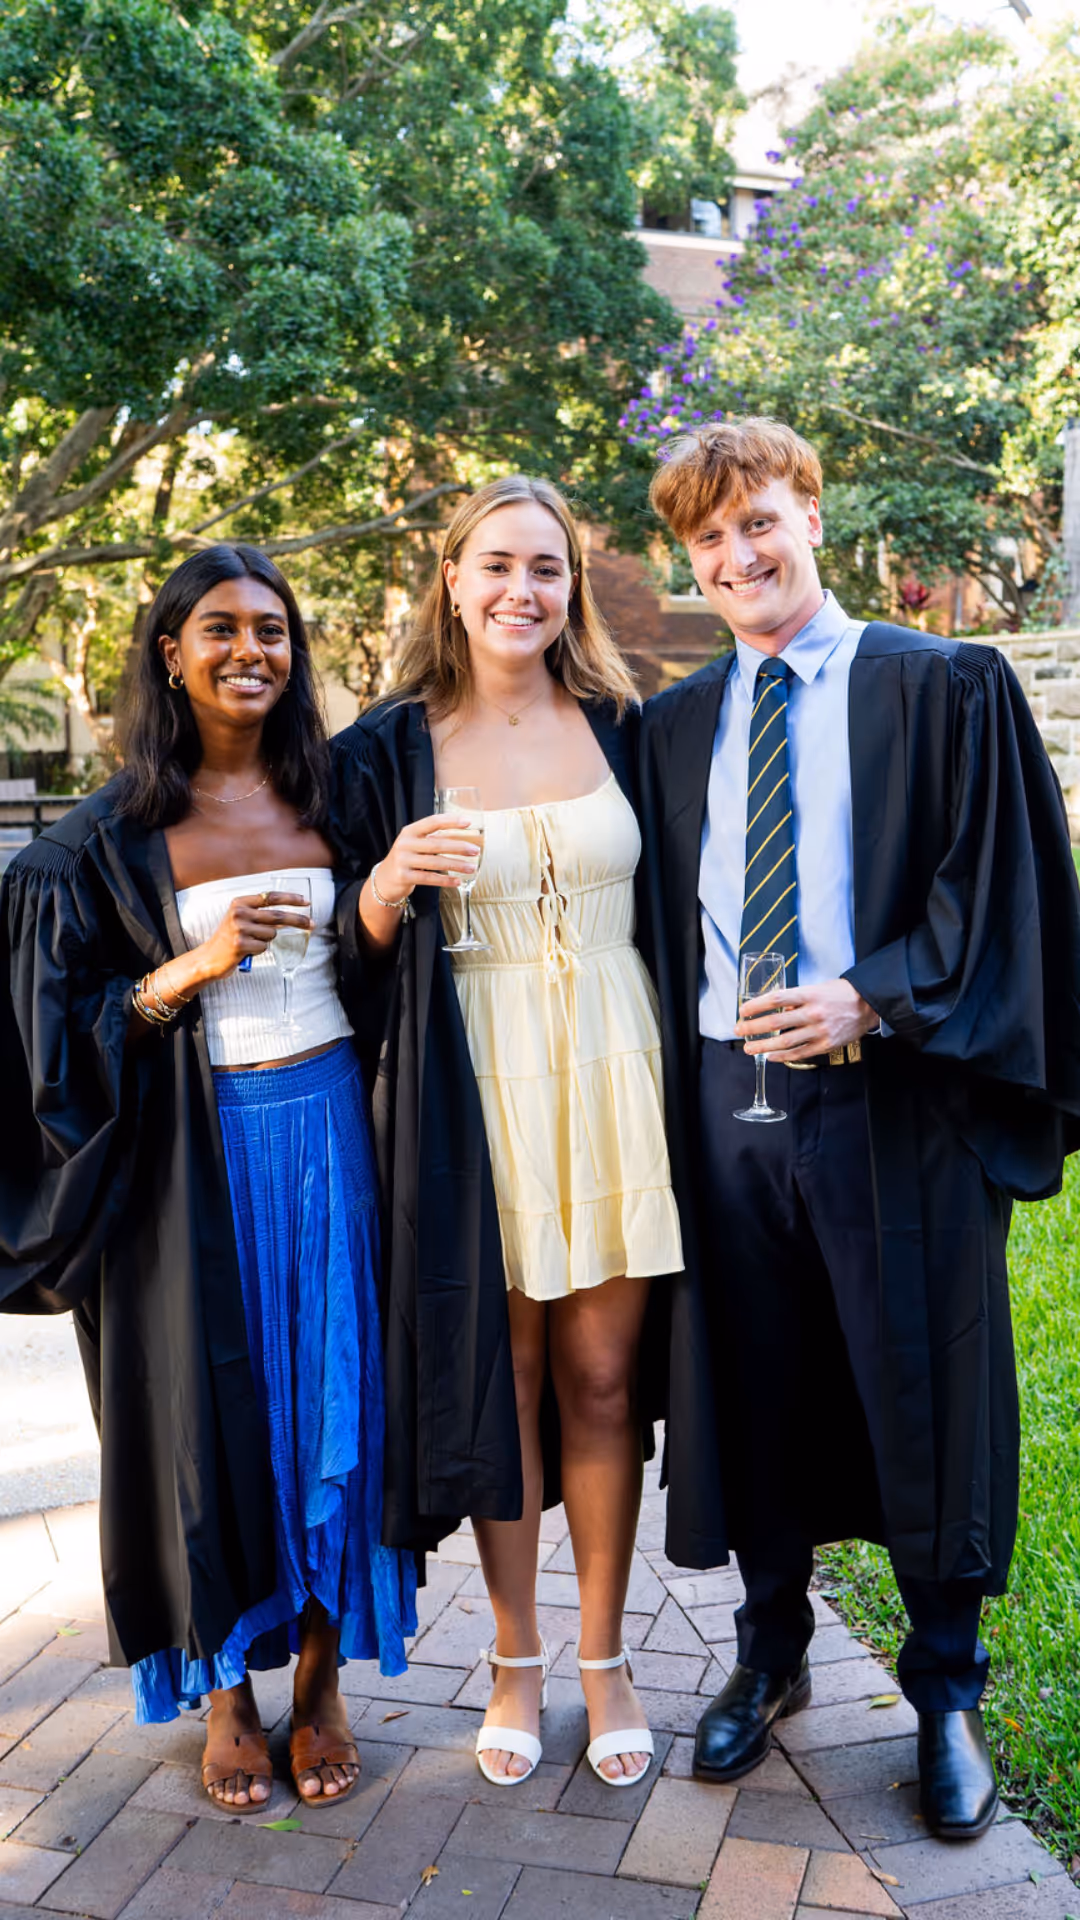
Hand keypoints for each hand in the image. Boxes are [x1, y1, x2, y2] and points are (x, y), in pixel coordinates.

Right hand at [194, 891, 311, 983]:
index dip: (290, 898)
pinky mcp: (240, 944)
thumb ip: (260, 913)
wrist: (209, 957)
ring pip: (272, 933)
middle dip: (298, 920)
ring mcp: (239, 928)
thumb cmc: (230, 938)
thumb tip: (290, 914)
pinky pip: (264, 947)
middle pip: (277, 915)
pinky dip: (259, 950)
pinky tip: (246, 950)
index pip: (271, 897)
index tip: (306, 901)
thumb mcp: (241, 919)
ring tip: (252, 942)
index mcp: (240, 902)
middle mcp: (239, 913)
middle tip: (312, 924)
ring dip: (267, 940)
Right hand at [375, 814, 481, 901]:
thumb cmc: (407, 858)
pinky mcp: (404, 877)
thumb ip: (432, 838)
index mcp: (409, 831)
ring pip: (436, 863)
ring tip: (472, 868)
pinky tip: (458, 881)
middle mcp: (405, 844)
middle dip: (459, 847)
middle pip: (437, 844)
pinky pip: (430, 878)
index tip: (468, 822)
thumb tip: (463, 838)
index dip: (451, 821)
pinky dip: (446, 880)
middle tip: (475, 851)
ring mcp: (403, 860)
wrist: (384, 879)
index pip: (432, 822)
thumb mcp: (414, 844)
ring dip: (457, 865)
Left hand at [736, 977, 879, 1063]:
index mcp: (809, 994)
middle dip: (753, 1027)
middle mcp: (813, 1013)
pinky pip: (799, 1053)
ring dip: (763, 1046)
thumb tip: (775, 1008)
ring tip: (749, 1048)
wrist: (867, 1005)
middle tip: (739, 1030)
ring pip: (785, 1042)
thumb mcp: (817, 988)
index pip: (776, 999)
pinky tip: (770, 1056)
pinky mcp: (826, 1045)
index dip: (756, 1005)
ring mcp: (819, 1031)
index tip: (742, 1010)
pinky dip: (782, 1056)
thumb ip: (796, 998)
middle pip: (776, 1022)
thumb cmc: (839, 994)